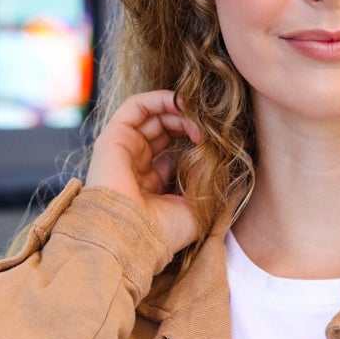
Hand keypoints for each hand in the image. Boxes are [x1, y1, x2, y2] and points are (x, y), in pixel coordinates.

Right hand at [85, 89, 202, 257]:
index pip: (173, 152)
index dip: (195, 142)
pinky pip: (136, 107)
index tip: (216, 143)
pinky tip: (182, 104)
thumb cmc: (163, 233)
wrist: (132, 240)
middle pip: (164, 131)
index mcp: (151, 186)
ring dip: (178, 110)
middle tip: (209, 129)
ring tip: (198, 117)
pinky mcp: (113, 138)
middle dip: (189, 124)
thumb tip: (226, 162)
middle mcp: (135, 166)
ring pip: (152, 116)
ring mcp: (123, 151)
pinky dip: (160, 99)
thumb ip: (208, 185)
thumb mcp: (196, 210)